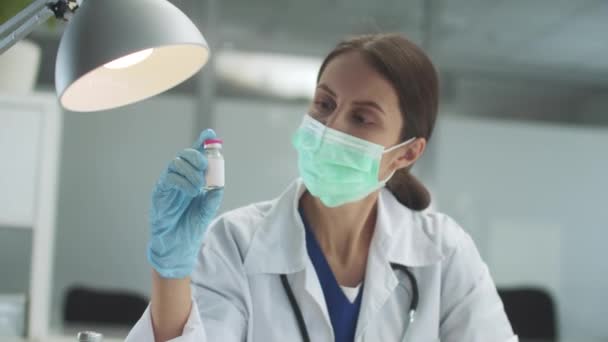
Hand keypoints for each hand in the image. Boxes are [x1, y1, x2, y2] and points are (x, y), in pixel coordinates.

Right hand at [147, 129, 223, 278]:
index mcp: (193, 178)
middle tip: (205, 165)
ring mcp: (168, 184)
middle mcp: (180, 178)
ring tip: (199, 186)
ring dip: (191, 171)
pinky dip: (183, 181)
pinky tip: (191, 192)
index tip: (210, 133)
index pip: (197, 156)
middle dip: (197, 155)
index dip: (202, 143)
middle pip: (185, 155)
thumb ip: (213, 197)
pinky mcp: (160, 192)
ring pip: (176, 163)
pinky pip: (169, 178)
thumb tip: (219, 185)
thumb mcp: (207, 211)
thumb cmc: (191, 227)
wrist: (177, 245)